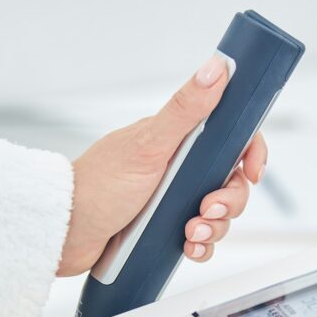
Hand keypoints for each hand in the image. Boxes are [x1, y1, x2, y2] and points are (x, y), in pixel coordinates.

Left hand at [59, 55, 266, 275]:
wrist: (63, 232)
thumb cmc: (98, 186)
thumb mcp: (148, 145)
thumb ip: (185, 109)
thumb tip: (216, 68)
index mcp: (176, 141)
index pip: (229, 138)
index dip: (249, 153)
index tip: (253, 171)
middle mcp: (177, 168)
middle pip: (230, 181)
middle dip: (228, 200)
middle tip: (206, 209)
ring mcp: (171, 200)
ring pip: (218, 214)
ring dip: (215, 228)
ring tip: (190, 233)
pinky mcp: (164, 229)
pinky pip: (200, 241)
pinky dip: (201, 247)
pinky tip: (188, 248)